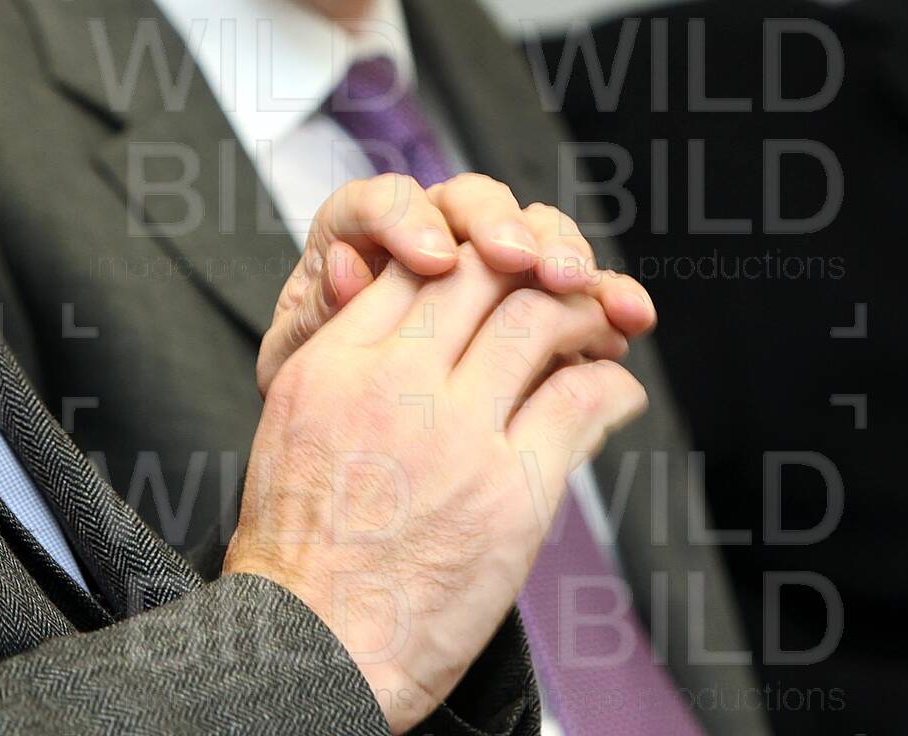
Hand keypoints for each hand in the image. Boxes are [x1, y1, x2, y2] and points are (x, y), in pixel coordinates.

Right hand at [224, 243, 648, 731]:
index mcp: (333, 364)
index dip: (471, 256)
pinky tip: (616, 392)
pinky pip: (582, 400)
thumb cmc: (298, 560)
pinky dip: (611, 386)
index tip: (500, 271)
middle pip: (481, 273)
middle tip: (564, 278)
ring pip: (539, 319)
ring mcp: (456, 434)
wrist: (309, 652)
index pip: (416, 266)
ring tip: (603, 324)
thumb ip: (340, 360)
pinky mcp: (511, 491)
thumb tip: (373, 295)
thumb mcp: (291, 429)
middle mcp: (393, 384)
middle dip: (531, 263)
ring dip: (583, 312)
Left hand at [257, 172, 655, 393]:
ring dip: (564, 251)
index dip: (407, 217)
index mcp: (357, 249)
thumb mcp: (305, 371)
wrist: (350, 516)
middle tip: (525, 262)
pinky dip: (604, 300)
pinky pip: (574, 295)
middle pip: (472, 205)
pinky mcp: (533, 317)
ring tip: (581, 286)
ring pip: (533, 235)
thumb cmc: (316, 424)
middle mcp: (424, 246)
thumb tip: (343, 265)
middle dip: (504, 227)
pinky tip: (628, 317)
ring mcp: (487, 278)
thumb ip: (326, 317)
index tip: (433, 258)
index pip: (381, 202)